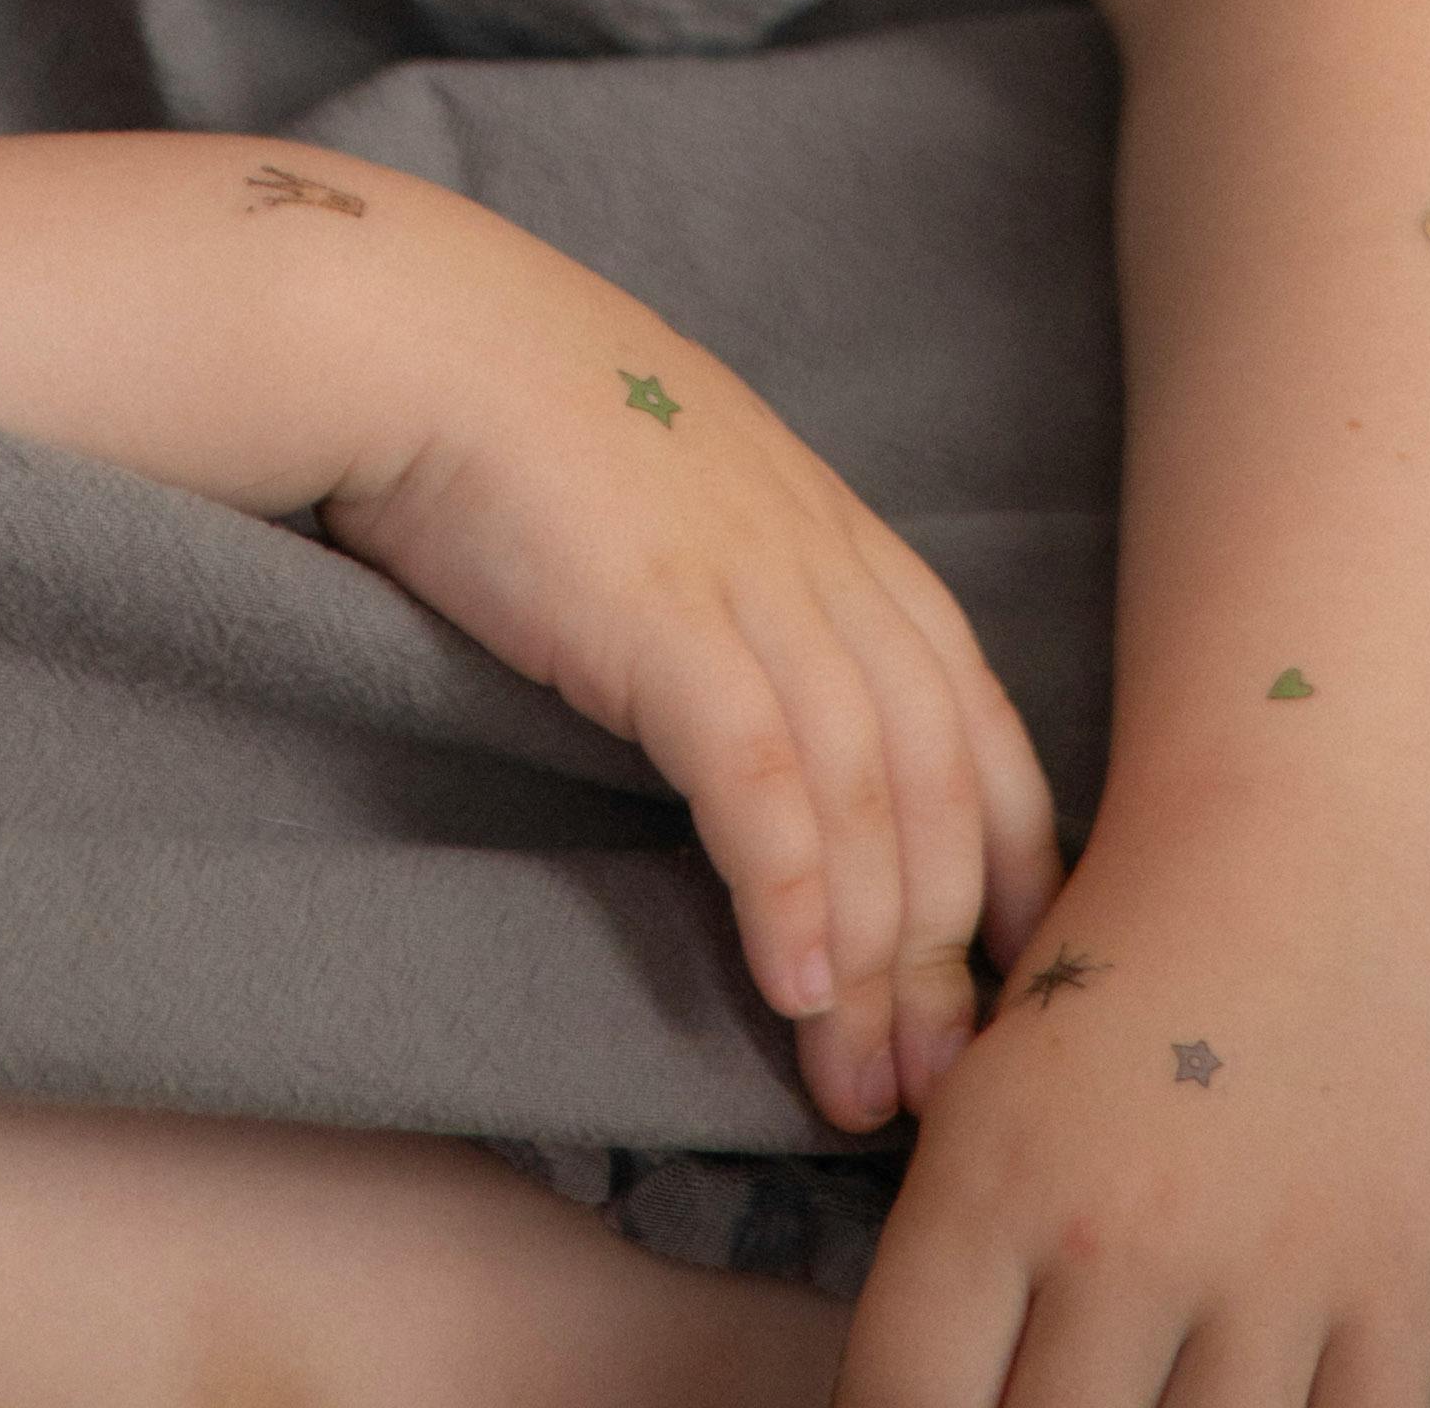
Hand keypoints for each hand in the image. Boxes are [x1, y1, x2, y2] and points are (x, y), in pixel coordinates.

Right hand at [311, 209, 1062, 1133]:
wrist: (418, 335)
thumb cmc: (531, 423)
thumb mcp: (689, 500)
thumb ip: (757, 593)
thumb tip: (786, 727)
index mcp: (844, 537)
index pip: (980, 725)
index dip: (1009, 868)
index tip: (1011, 989)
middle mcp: (826, 562)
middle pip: (940, 787)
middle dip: (949, 958)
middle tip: (940, 1094)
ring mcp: (753, 586)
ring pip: (866, 804)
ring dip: (876, 965)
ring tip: (860, 1088)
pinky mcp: (667, 619)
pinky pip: (760, 781)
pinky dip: (791, 894)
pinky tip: (793, 988)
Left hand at [843, 837, 1429, 1407]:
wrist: (1298, 873)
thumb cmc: (1112, 999)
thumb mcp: (980, 1104)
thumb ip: (947, 1275)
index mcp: (992, 1179)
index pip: (906, 1401)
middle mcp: (1123, 1236)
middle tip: (1052, 1390)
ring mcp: (1268, 1275)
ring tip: (1145, 1393)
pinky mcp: (1394, 1299)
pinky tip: (1242, 1401)